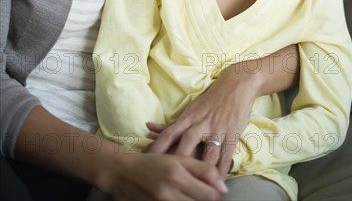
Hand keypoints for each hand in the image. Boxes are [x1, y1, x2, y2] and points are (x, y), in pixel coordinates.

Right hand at [100, 152, 227, 200]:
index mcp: (177, 176)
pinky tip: (180, 198)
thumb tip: (224, 188)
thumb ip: (203, 170)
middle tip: (202, 192)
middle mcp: (169, 194)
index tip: (213, 188)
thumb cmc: (154, 162)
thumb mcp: (179, 159)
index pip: (209, 195)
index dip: (215, 193)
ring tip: (190, 194)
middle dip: (205, 200)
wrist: (124, 173)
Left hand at [144, 63, 256, 177]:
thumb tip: (149, 128)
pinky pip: (226, 155)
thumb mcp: (192, 108)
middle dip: (177, 161)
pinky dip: (222, 170)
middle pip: (186, 143)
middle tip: (168, 177)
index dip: (157, 146)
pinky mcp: (232, 133)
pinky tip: (217, 182)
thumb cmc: (211, 98)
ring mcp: (217, 129)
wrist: (236, 84)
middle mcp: (201, 123)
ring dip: (202, 170)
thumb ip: (174, 123)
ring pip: (208, 153)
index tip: (145, 160)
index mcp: (189, 117)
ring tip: (196, 186)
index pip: (169, 133)